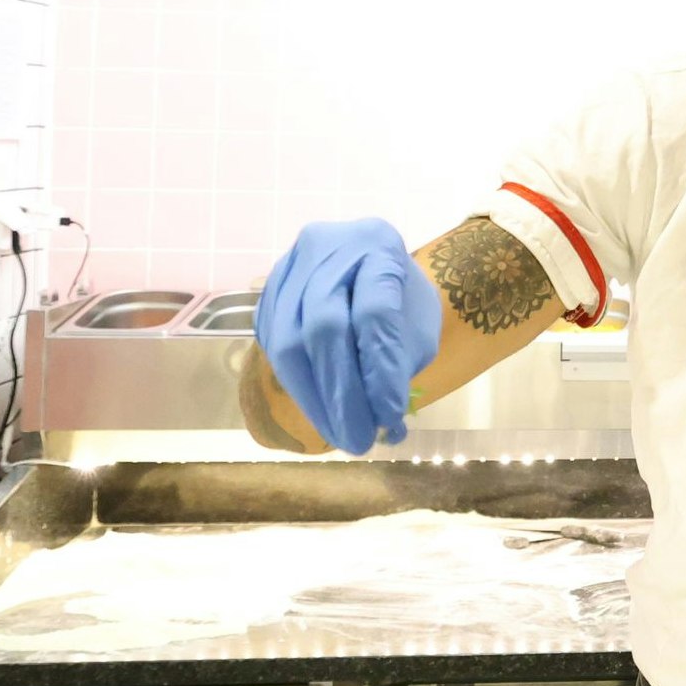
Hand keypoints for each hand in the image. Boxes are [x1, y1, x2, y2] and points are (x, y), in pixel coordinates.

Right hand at [255, 218, 442, 454]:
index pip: (375, 312)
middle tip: (357, 440)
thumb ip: (401, 363)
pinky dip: (296, 384)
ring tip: (338, 434)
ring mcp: (290, 265)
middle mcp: (329, 246)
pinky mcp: (268, 290)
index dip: (380, 371)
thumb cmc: (401, 298)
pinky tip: (318, 410)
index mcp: (379, 245)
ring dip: (313, 398)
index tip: (389, 419)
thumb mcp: (418, 325)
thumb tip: (382, 420)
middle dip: (341, 394)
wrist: (369, 262)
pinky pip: (272, 343)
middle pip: (325, 327)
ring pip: (288, 339)